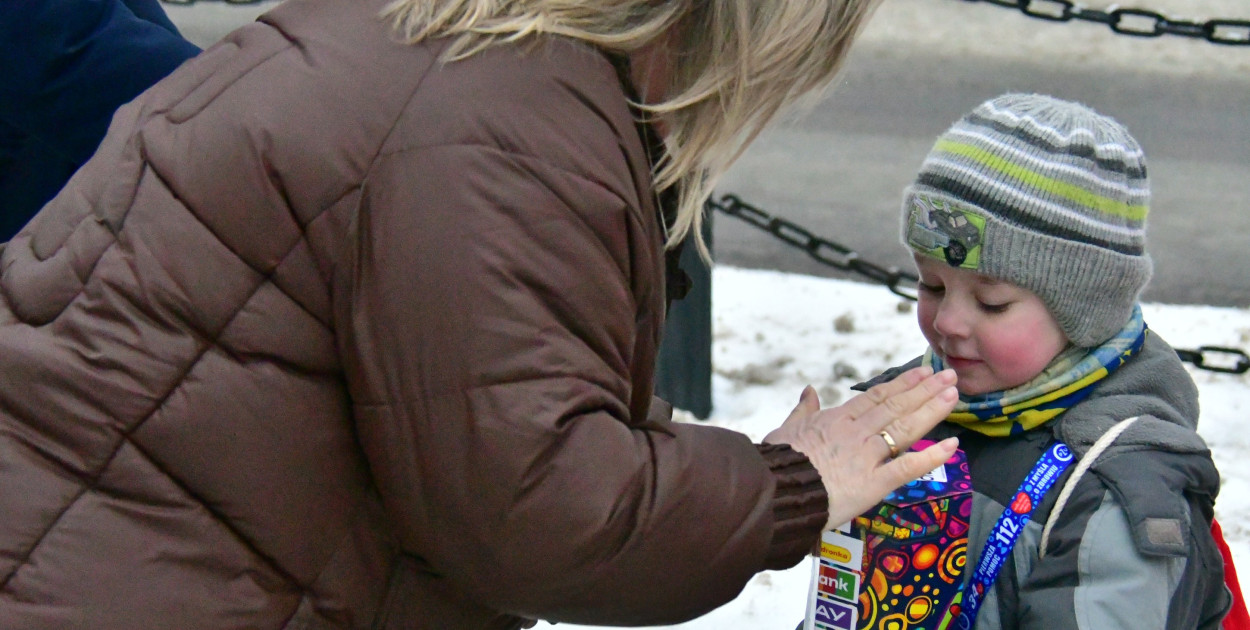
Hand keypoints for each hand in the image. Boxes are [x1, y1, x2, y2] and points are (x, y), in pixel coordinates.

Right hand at [763, 366, 958, 530]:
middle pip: (896, 407)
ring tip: (953, 395)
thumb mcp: (785, 429)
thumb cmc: (777, 463)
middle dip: (925, 390)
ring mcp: (867, 457)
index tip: (922, 373)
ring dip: (931, 411)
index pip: (876, 397)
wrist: (778, 491)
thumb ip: (802, 410)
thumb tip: (808, 390)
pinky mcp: (874, 483)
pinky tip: (952, 446)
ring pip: (905, 429)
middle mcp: (857, 433)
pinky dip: (930, 458)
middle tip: (949, 376)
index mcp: (837, 420)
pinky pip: (906, 468)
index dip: (902, 384)